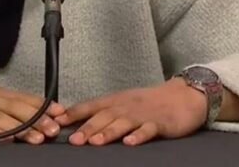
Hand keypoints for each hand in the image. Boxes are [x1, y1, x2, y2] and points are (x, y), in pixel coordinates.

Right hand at [0, 74, 63, 143]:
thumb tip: (20, 124)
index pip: (21, 98)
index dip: (42, 105)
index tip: (62, 113)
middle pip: (17, 106)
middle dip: (39, 117)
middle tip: (58, 128)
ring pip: (2, 116)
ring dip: (23, 126)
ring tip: (40, 137)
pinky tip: (6, 137)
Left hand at [55, 78, 206, 145]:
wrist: (183, 96)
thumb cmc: (149, 102)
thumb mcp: (123, 102)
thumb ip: (101, 112)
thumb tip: (72, 122)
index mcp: (115, 101)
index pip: (90, 106)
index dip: (72, 113)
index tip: (55, 120)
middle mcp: (126, 106)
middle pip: (104, 116)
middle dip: (87, 128)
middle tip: (73, 140)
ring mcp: (143, 114)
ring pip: (122, 123)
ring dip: (108, 132)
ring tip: (95, 142)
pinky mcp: (160, 123)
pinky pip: (148, 130)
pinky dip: (139, 136)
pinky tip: (130, 143)